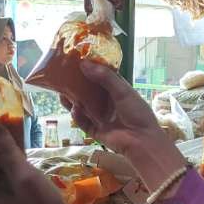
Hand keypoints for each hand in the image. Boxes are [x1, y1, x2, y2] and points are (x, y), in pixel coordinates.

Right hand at [62, 61, 187, 189]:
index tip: (75, 62)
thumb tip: (83, 64)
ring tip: (62, 93)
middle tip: (62, 78)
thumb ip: (105, 77)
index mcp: (116, 91)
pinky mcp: (95, 131)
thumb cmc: (137, 113)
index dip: (89, 70)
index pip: (100, 78)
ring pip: (82, 107)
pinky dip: (77, 116)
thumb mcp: (123, 91)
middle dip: (76, 86)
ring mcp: (100, 117)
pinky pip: (82, 122)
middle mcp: (107, 103)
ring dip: (72, 100)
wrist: (141, 141)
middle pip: (88, 92)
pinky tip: (75, 109)